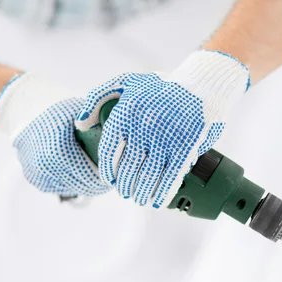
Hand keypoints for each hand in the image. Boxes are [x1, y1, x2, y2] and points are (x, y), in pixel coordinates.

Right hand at [0, 73, 110, 196]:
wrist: (26, 109)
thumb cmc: (59, 109)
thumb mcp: (82, 113)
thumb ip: (101, 128)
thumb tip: (124, 142)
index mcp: (58, 150)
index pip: (91, 176)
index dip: (108, 177)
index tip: (120, 172)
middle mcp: (45, 167)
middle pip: (83, 186)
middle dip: (100, 182)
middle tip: (114, 174)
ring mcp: (38, 175)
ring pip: (73, 188)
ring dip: (87, 183)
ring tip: (98, 170)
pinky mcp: (34, 179)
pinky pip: (61, 186)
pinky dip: (73, 180)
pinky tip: (80, 168)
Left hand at [75, 50, 249, 207]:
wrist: (201, 83)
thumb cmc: (161, 85)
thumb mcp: (126, 81)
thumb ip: (98, 98)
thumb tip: (81, 124)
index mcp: (126, 112)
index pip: (108, 150)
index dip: (106, 169)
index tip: (108, 179)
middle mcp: (143, 126)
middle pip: (127, 167)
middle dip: (124, 185)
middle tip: (125, 192)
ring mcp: (165, 138)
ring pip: (148, 176)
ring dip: (141, 192)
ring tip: (139, 198)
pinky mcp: (185, 147)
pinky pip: (170, 177)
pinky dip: (163, 193)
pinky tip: (158, 201)